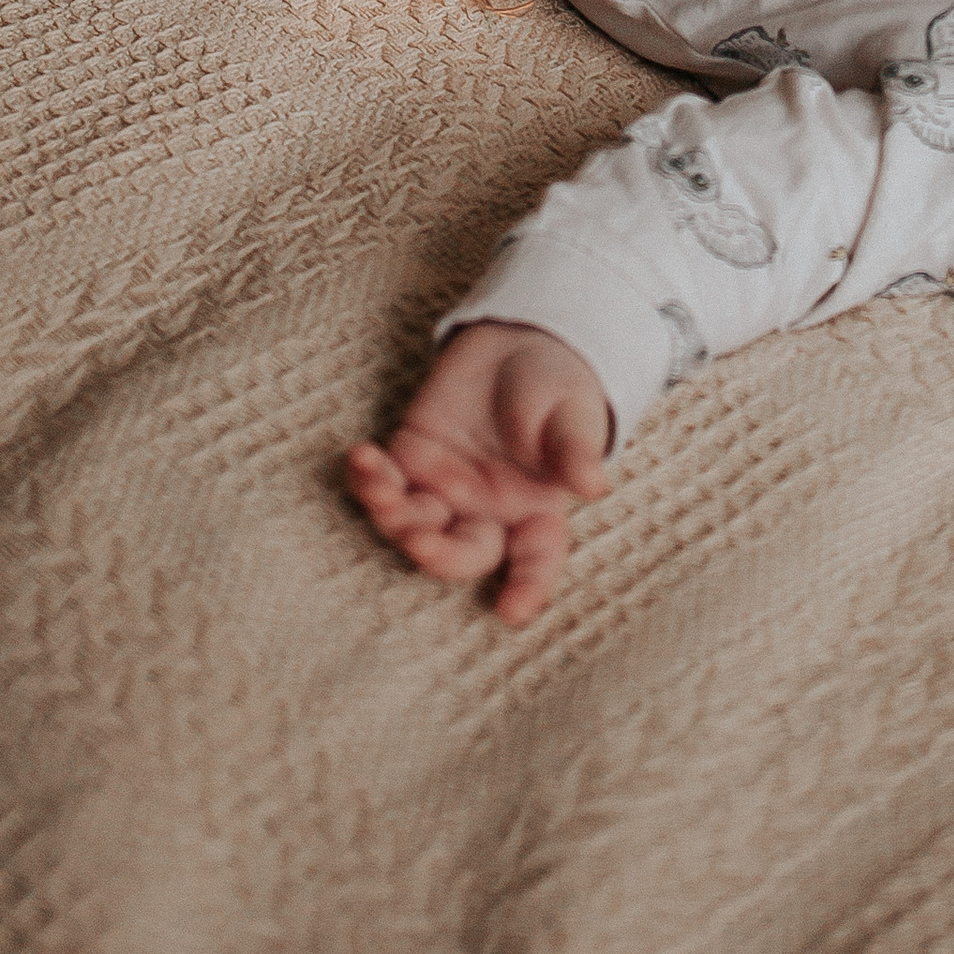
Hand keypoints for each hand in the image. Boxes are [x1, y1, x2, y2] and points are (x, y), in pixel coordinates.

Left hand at [345, 322, 609, 623]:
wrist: (518, 342)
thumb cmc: (556, 386)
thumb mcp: (572, 414)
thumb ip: (575, 450)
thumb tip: (593, 486)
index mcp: (535, 512)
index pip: (535, 559)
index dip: (527, 588)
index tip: (512, 611)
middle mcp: (486, 514)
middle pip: (462, 554)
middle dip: (439, 555)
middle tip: (421, 540)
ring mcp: (444, 491)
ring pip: (414, 524)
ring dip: (393, 514)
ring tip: (379, 483)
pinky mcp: (410, 460)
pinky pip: (383, 483)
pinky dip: (367, 478)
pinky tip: (360, 457)